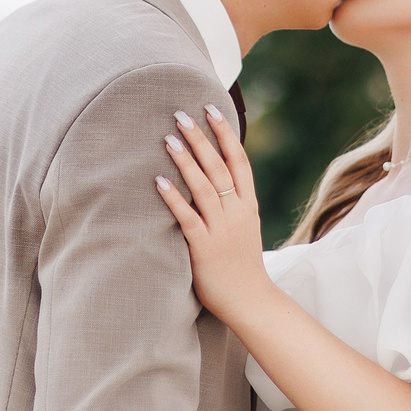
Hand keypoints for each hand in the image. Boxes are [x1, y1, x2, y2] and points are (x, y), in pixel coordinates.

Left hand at [153, 101, 276, 324]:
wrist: (251, 301)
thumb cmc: (242, 265)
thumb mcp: (244, 227)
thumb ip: (232, 204)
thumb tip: (214, 180)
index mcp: (247, 205)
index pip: (239, 160)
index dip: (225, 133)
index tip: (212, 109)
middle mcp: (237, 212)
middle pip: (219, 167)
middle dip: (201, 138)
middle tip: (181, 114)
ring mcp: (222, 229)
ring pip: (203, 187)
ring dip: (185, 161)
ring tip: (169, 138)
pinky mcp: (205, 248)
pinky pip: (187, 218)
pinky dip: (173, 198)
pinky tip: (158, 181)